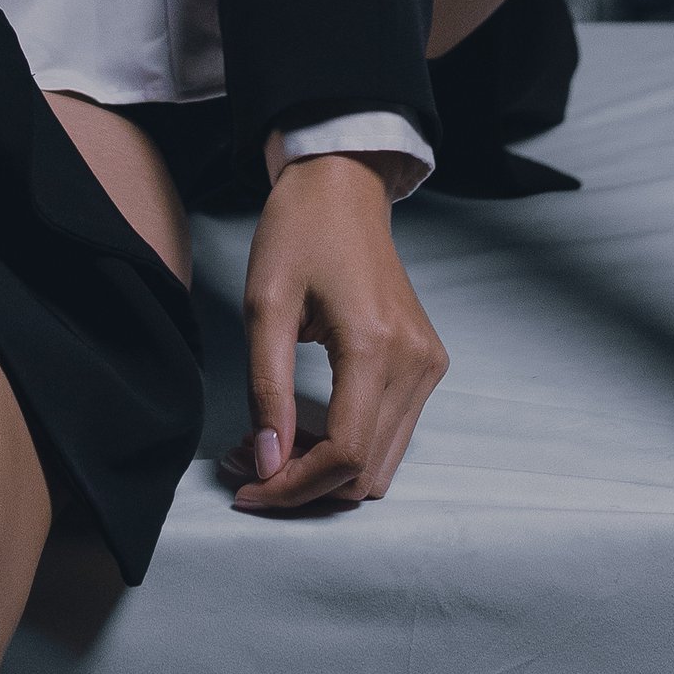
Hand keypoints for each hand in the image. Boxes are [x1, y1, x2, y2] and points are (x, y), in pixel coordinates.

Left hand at [224, 153, 446, 514]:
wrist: (344, 186)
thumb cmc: (299, 231)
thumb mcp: (265, 305)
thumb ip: (268, 390)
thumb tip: (269, 465)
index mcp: (376, 345)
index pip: (345, 454)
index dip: (293, 487)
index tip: (246, 486)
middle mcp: (415, 363)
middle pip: (365, 473)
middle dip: (302, 484)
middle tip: (246, 464)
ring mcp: (427, 365)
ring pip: (380, 465)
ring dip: (323, 473)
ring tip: (269, 447)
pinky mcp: (426, 364)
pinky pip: (390, 435)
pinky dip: (346, 449)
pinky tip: (303, 429)